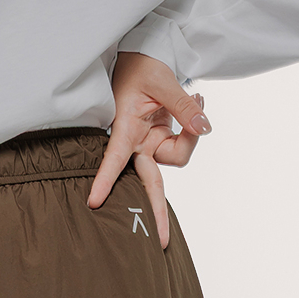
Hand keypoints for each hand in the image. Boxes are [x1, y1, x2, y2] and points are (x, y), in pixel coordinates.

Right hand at [87, 51, 210, 248]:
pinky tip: (195, 100)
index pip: (114, 157)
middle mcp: (135, 143)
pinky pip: (182, 145)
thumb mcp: (163, 80)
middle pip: (150, 181)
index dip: (105, 180)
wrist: (144, 55)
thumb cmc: (143, 65)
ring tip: (196, 98)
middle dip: (157, 212)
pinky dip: (193, 127)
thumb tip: (204, 127)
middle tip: (163, 242)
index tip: (94, 201)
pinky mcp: (160, 141)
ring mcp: (148, 144)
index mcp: (125, 127)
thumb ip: (184, 107)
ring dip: (192, 135)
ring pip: (176, 158)